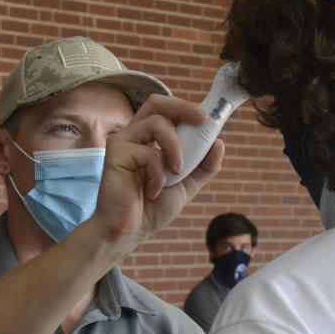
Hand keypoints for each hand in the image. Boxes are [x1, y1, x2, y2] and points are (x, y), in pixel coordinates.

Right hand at [88, 94, 223, 247]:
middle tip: (202, 121)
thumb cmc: (152, 208)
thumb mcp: (187, 185)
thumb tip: (218, 143)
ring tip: (176, 173)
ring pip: (158, 123)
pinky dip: (159, 174)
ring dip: (176, 149)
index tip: (209, 119)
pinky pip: (149, 153)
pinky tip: (153, 191)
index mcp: (150, 140)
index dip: (188, 109)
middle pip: (157, 103)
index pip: (168, 112)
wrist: (130, 230)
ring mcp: (124, 141)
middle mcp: (136, 135)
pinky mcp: (115, 151)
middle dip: (184, 108)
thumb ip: (203, 166)